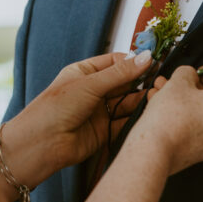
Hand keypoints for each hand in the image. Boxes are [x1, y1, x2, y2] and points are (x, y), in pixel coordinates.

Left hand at [7, 51, 152, 176]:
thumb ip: (120, 73)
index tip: (154, 62)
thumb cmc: (54, 109)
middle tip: (160, 80)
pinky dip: (136, 119)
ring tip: (157, 97)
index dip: (134, 62)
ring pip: (126, 102)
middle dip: (140, 81)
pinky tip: (148, 114)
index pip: (115, 62)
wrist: (42, 144)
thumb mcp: (90, 84)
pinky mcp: (104, 131)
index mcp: (84, 73)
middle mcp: (93, 91)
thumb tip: (145, 57)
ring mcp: (99, 111)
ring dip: (140, 100)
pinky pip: (125, 122)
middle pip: (124, 82)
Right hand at [141, 65, 202, 174]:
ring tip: (161, 92)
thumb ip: (188, 72)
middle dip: (190, 88)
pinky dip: (180, 117)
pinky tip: (160, 108)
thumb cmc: (171, 116)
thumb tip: (189, 77)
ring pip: (199, 115)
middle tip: (175, 81)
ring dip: (181, 101)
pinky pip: (192, 129)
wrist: (154, 150)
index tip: (198, 72)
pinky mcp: (198, 154)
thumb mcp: (179, 80)